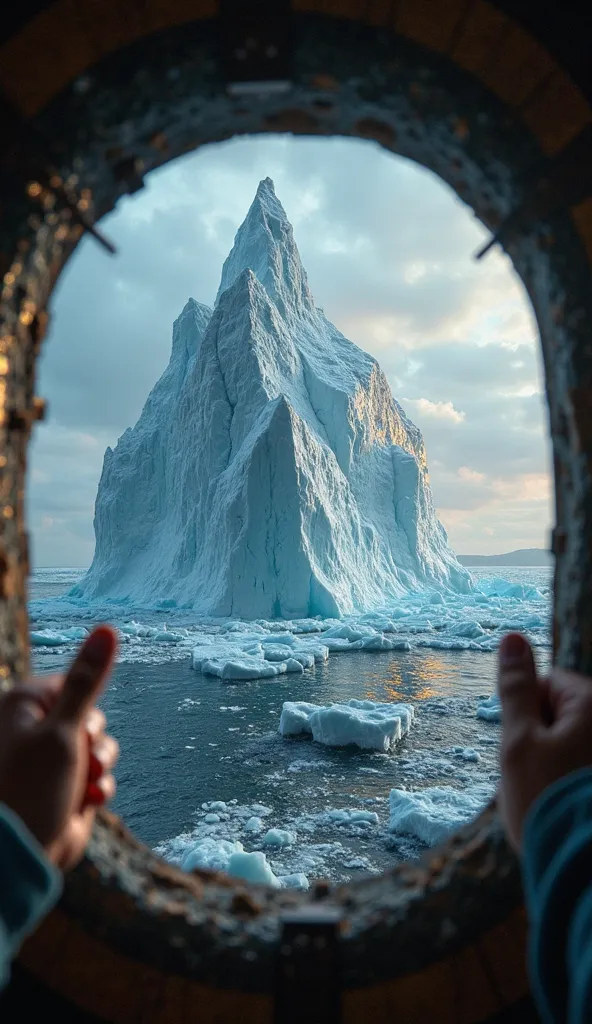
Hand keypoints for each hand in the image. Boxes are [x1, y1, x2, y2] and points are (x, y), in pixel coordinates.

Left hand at [0, 625, 118, 869]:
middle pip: (91, 716)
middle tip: (80, 760)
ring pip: (100, 747)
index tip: (74, 728)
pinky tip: (84, 803)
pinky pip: (98, 775)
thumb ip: (88, 680)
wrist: (22, 856)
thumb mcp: (64, 730)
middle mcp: (35, 729)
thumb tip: (109, 628)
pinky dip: (97, 789)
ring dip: (100, 767)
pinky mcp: (66, 787)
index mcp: (24, 705)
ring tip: (86, 786)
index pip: (74, 683)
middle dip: (95, 742)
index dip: (83, 707)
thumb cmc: (30, 790)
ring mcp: (51, 760)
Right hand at [497, 632, 591, 850]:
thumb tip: (512, 636)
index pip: (547, 684)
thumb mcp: (519, 741)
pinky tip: (563, 812)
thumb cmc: (545, 802)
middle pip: (561, 716)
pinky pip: (579, 771)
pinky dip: (569, 786)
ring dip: (554, 769)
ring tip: (549, 802)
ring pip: (570, 747)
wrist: (579, 871)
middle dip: (541, 744)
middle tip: (535, 781)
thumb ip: (516, 688)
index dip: (526, 716)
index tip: (526, 751)